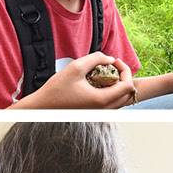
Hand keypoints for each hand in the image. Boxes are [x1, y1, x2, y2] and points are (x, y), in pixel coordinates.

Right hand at [15, 53, 135, 108]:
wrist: (44, 106)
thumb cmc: (57, 87)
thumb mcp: (76, 66)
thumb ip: (96, 58)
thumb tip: (111, 59)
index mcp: (102, 100)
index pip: (128, 86)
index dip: (125, 70)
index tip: (114, 60)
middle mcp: (104, 109)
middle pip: (128, 94)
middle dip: (124, 76)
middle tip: (113, 65)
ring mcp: (100, 113)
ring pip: (121, 99)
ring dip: (119, 84)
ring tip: (107, 71)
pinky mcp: (96, 113)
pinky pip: (112, 103)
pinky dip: (112, 91)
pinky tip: (100, 81)